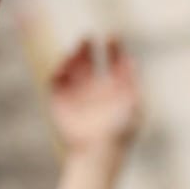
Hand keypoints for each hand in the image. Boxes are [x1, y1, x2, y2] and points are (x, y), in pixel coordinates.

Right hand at [48, 36, 140, 157]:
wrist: (98, 152)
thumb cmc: (120, 132)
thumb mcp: (132, 106)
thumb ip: (131, 83)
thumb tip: (132, 61)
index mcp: (114, 88)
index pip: (113, 61)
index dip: (114, 47)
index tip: (112, 36)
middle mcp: (95, 88)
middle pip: (90, 60)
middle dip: (88, 47)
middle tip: (88, 37)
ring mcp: (77, 94)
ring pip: (72, 67)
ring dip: (73, 56)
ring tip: (76, 50)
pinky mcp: (60, 101)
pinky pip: (56, 80)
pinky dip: (58, 71)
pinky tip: (64, 66)